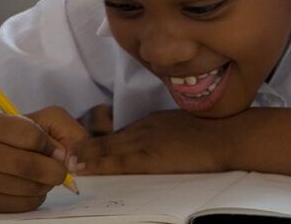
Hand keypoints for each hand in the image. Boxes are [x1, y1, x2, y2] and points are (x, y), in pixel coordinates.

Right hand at [0, 107, 88, 211]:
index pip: (31, 135)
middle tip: (61, 169)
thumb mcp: (48, 120)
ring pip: (29, 188)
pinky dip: (39, 196)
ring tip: (44, 174)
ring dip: (47, 183)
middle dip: (55, 170)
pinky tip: (33, 184)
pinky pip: (25, 204)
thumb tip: (72, 162)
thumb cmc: (22, 135)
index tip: (57, 150)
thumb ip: (69, 132)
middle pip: (28, 166)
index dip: (52, 145)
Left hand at [74, 110, 230, 175]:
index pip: (121, 133)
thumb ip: (170, 135)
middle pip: (109, 138)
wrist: (228, 135)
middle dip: (85, 146)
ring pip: (108, 148)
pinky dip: (98, 163)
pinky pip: (118, 161)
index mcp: (154, 122)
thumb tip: (165, 145)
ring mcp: (146, 140)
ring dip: (86, 155)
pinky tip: (83, 168)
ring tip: (65, 160)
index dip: (99, 141)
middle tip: (62, 152)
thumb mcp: (187, 128)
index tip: (81, 147)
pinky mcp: (150, 156)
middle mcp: (145, 128)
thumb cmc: (215, 133)